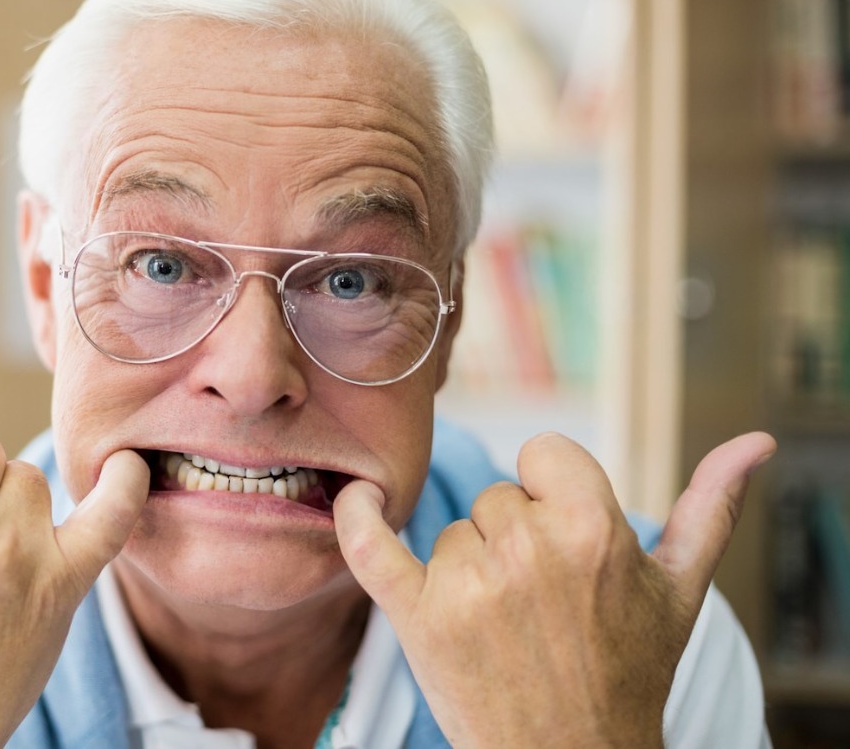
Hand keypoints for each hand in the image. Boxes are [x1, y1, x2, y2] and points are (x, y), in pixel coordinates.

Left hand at [333, 431, 774, 747]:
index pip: (542, 453)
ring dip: (472, 567)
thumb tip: (755, 441)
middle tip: (544, 603)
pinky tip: (356, 496)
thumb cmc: (631, 671)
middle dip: (517, 538)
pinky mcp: (418, 618)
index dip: (552, 492)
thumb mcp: (681, 590)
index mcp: (591, 528)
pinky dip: (356, 517)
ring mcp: (468, 584)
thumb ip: (712, 508)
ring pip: (453, 531)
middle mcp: (528, 549)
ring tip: (508, 625)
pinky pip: (371, 545)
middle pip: (498, 498)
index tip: (565, 536)